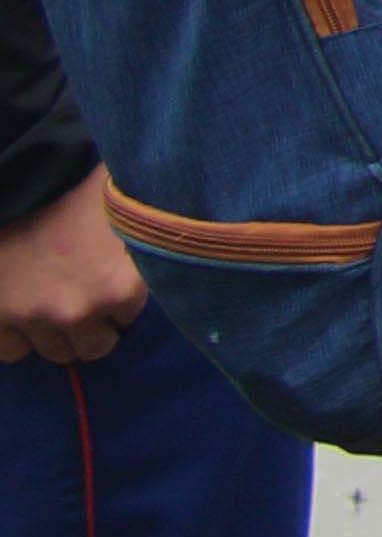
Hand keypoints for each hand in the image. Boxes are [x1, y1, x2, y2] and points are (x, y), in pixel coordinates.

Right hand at [0, 172, 145, 364]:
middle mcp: (79, 310)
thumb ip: (159, 232)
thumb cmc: (79, 189)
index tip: (112, 283)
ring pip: (56, 353)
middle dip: (92, 327)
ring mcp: (33, 319)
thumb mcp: (129, 208)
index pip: (129, 321)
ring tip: (55, 299)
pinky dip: (17, 337)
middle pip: (95, 348)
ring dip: (57, 334)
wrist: (20, 183)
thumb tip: (207, 224)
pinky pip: (13, 353)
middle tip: (84, 297)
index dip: (121, 301)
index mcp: (121, 285)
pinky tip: (24, 309)